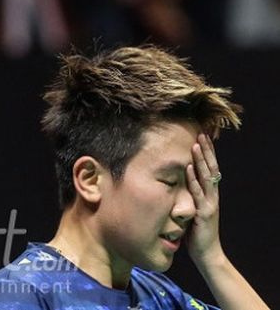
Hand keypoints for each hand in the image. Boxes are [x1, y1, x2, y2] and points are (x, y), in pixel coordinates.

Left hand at [185, 133, 224, 267]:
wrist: (207, 254)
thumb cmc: (196, 232)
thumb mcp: (192, 210)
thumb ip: (188, 197)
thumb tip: (176, 183)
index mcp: (209, 194)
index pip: (209, 169)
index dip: (207, 154)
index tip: (203, 137)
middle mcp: (212, 196)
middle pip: (210, 169)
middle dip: (206, 151)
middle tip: (201, 134)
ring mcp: (210, 203)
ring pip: (206, 177)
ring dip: (201, 160)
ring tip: (196, 144)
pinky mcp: (204, 213)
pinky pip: (198, 193)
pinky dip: (193, 179)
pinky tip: (189, 168)